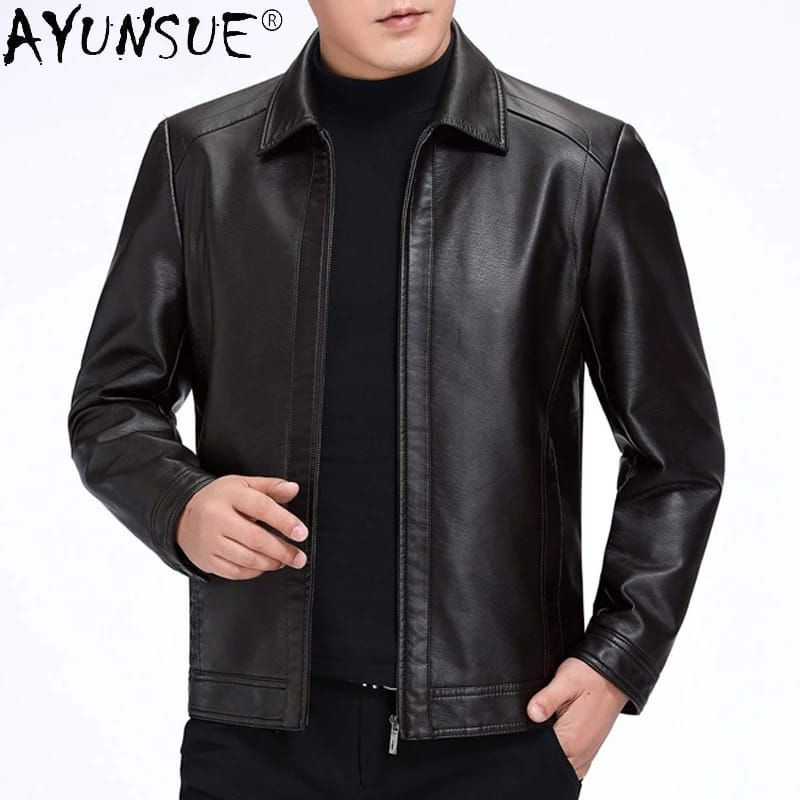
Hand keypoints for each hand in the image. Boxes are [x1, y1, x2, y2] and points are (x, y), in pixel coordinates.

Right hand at [176, 475, 308, 578]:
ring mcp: (209, 541)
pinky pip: (235, 571)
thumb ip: (271, 487)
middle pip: (255, 539)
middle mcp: (216, 518)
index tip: (301, 533)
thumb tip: (293, 489)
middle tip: (299, 557)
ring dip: (270, 562)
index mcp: (230, 495)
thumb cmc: (219, 499)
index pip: (262, 508)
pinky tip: (263, 565)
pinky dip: (253, 571)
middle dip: (282, 551)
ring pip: (246, 558)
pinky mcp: (206, 560)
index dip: (285, 522)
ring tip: (283, 560)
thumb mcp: (244, 484)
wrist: (182, 515)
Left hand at [527, 657, 628, 780]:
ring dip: (551, 753)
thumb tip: (532, 714)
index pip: (542, 757)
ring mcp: (587, 753)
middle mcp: (581, 753)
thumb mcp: (565, 680)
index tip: (526, 730)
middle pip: (551, 764)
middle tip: (538, 723)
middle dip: (539, 750)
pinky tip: (556, 736)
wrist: (613, 676)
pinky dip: (562, 755)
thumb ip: (547, 699)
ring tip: (547, 727)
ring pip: (562, 766)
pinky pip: (572, 763)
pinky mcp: (589, 749)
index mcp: (572, 740)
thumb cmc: (590, 676)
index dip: (530, 745)